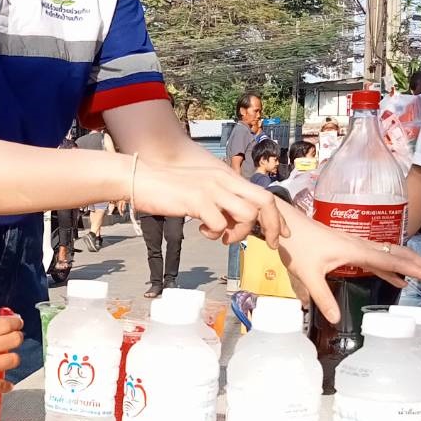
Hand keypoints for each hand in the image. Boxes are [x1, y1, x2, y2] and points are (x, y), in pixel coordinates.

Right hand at [0, 312, 24, 409]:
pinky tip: (5, 385)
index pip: (5, 323)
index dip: (14, 322)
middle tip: (13, 340)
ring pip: (14, 360)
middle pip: (15, 339)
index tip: (16, 323)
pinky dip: (6, 385)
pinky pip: (5, 384)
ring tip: (6, 360)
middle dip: (16, 338)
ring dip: (12, 359)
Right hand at [132, 156, 286, 247]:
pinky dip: (214, 234)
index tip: (280, 234)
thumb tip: (234, 222)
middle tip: (267, 244)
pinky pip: (220, 225)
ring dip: (238, 233)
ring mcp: (212, 189)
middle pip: (265, 202)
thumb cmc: (168, 188)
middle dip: (272, 226)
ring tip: (222, 236)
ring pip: (247, 215)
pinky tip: (202, 231)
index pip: (264, 194)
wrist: (141, 178)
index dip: (277, 216)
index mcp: (227, 177)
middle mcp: (224, 180)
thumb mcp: (202, 191)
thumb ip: (221, 202)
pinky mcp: (197, 200)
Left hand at [276, 204, 420, 321]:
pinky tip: (397, 279)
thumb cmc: (296, 245)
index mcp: (356, 250)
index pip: (394, 261)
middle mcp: (361, 245)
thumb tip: (337, 320)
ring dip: (408, 265)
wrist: (285, 224)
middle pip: (398, 255)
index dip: (417, 270)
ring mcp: (356, 245)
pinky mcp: (349, 247)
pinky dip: (390, 267)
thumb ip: (322, 297)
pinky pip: (376, 258)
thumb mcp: (307, 274)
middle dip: (420, 266)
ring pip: (389, 255)